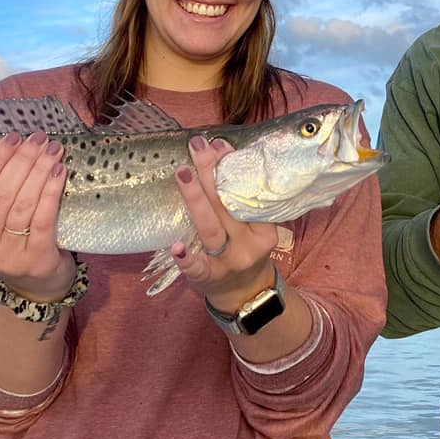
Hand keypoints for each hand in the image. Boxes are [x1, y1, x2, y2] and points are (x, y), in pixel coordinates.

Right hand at [0, 131, 75, 301]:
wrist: (37, 285)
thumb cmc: (14, 241)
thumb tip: (15, 148)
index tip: (13, 138)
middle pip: (1, 194)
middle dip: (22, 161)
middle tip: (39, 139)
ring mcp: (7, 257)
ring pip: (23, 204)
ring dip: (40, 172)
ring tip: (53, 151)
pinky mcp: (35, 260)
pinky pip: (44, 218)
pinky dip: (52, 192)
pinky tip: (60, 173)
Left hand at [171, 136, 279, 310]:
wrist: (244, 295)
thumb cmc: (245, 250)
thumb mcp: (256, 229)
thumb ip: (243, 201)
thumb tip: (222, 153)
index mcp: (264, 231)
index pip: (249, 195)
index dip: (234, 168)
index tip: (219, 144)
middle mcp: (248, 246)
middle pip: (227, 206)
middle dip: (211, 174)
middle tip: (198, 147)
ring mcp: (228, 263)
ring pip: (211, 229)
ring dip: (196, 199)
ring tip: (183, 172)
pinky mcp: (207, 279)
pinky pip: (197, 268)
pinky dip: (186, 257)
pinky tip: (175, 246)